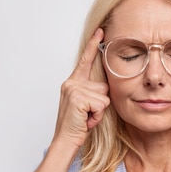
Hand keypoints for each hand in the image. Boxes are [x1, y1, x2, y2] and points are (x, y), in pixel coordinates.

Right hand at [53, 28, 109, 148]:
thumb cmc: (77, 125)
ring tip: (87, 118)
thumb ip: (93, 92)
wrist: (65, 140)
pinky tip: (86, 120)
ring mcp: (73, 89)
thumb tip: (105, 86)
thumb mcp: (86, 105)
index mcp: (73, 83)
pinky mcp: (78, 98)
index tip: (101, 31)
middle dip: (101, 104)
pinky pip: (102, 105)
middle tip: (88, 114)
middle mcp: (71, 83)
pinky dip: (98, 116)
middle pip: (104, 86)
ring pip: (104, 97)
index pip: (85, 60)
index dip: (93, 45)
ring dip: (99, 112)